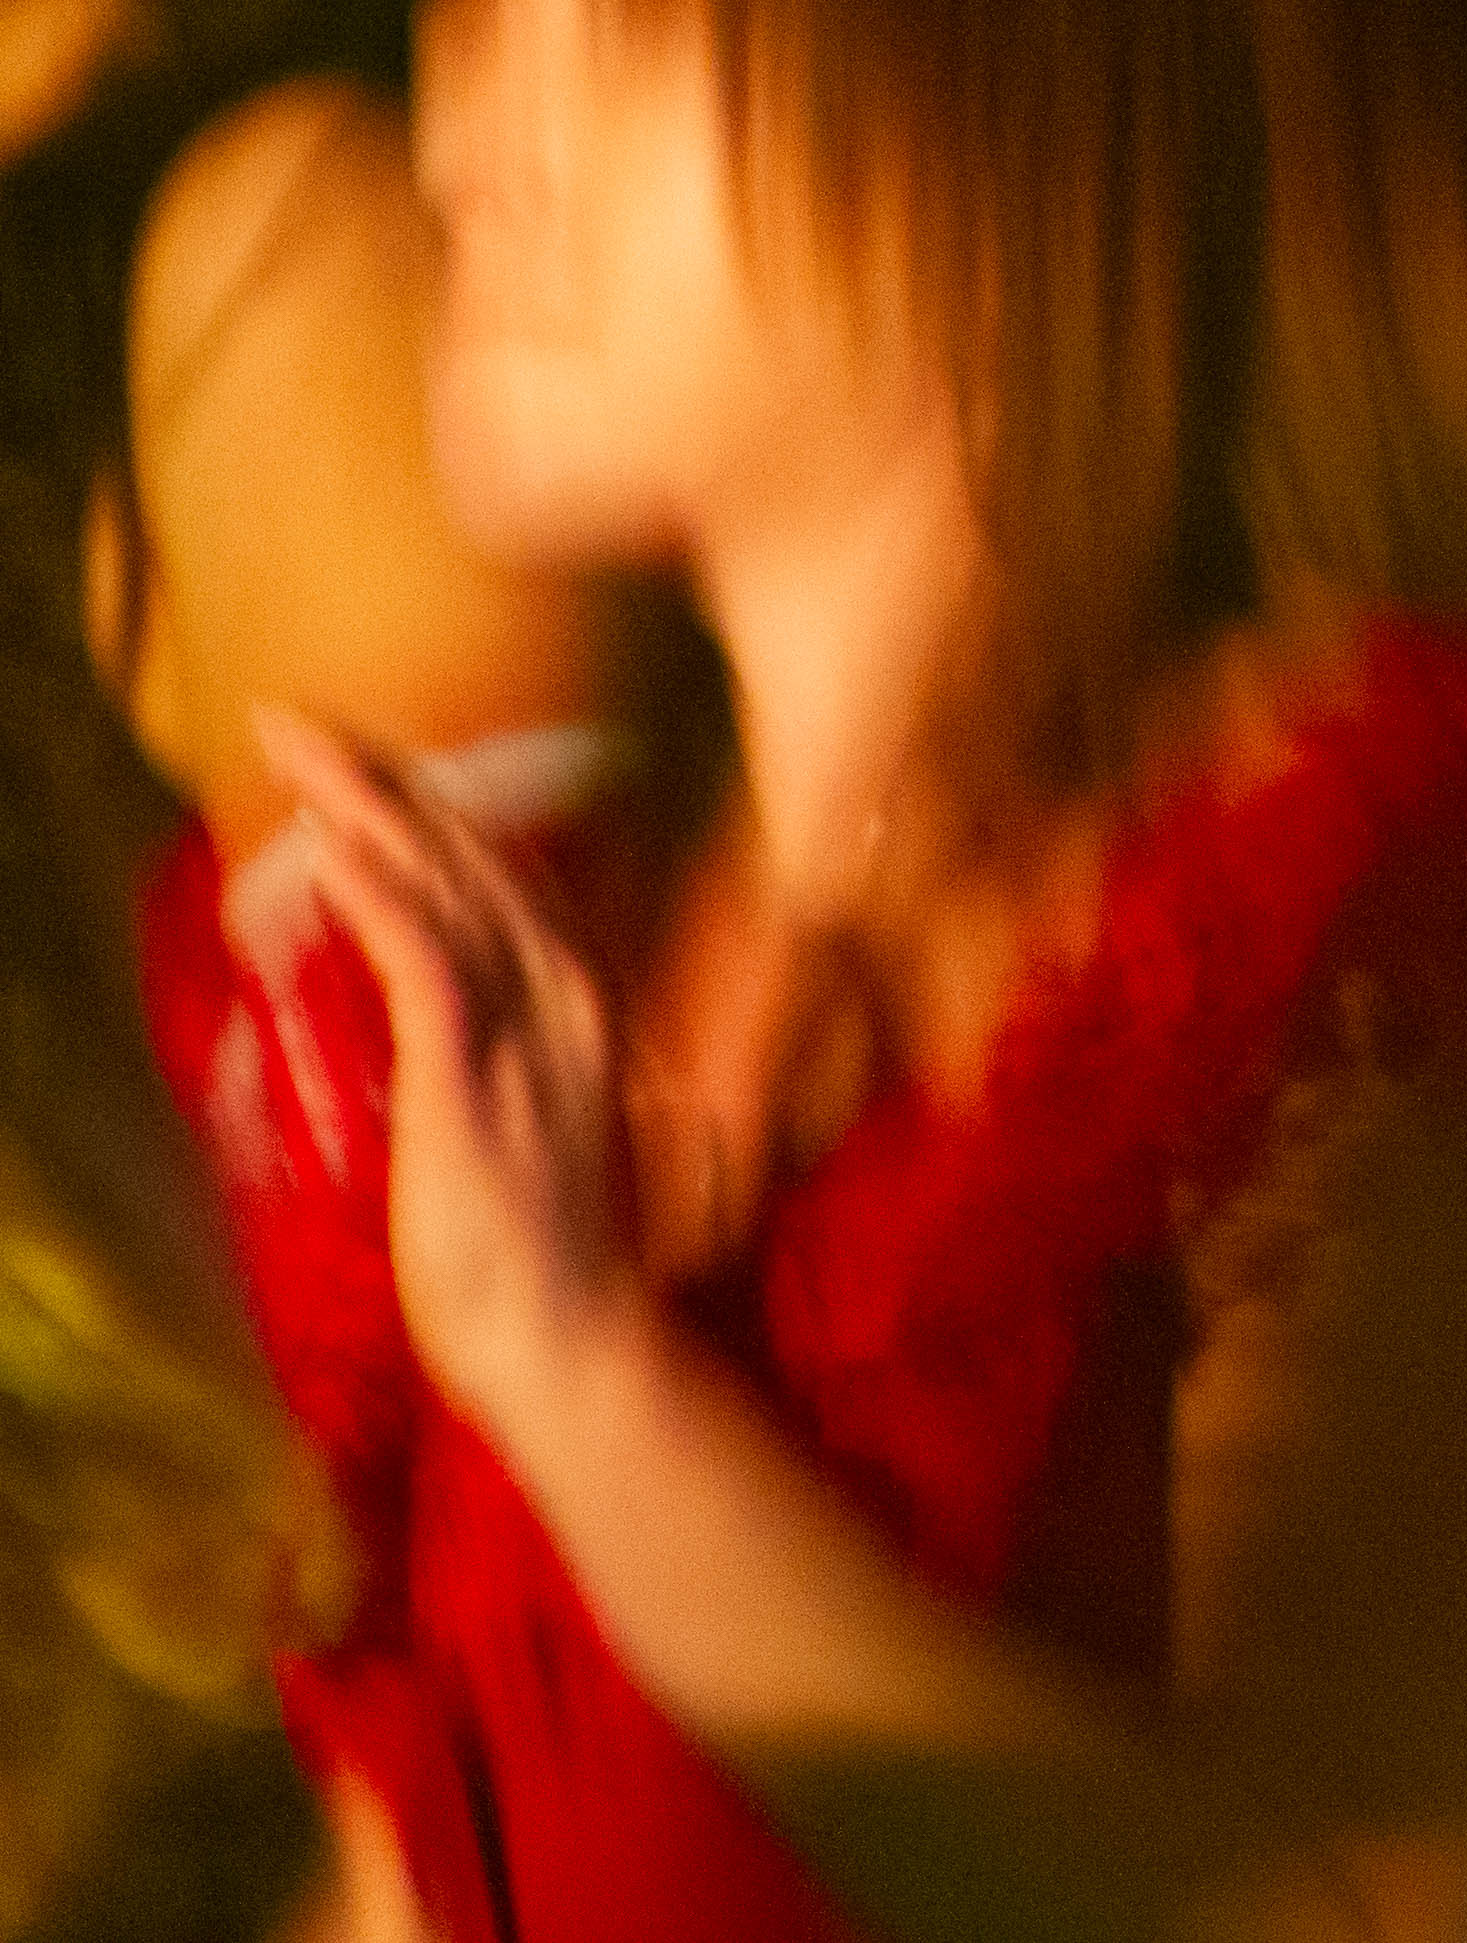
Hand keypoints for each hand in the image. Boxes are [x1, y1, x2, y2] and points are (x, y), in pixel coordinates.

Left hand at [256, 704, 642, 1445]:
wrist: (573, 1341)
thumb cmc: (541, 1257)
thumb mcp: (523, 1124)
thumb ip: (498, 1050)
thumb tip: (451, 1005)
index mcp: (580, 1004)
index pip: (498, 876)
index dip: (422, 808)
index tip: (356, 758)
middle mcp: (566, 998)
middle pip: (468, 857)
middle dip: (378, 779)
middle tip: (295, 717)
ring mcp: (527, 1034)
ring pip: (444, 889)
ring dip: (365, 811)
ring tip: (297, 748)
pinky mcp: (474, 1077)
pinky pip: (423, 965)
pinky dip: (378, 899)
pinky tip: (332, 849)